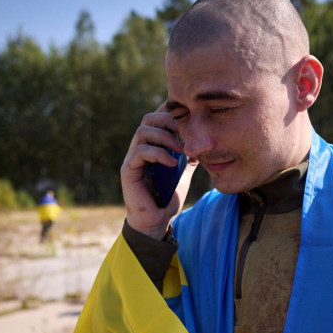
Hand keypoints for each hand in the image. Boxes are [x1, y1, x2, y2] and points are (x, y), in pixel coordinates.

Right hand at [121, 103, 196, 238]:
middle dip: (168, 120)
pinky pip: (140, 152)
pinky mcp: (128, 170)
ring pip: (143, 132)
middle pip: (148, 119)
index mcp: (152, 145)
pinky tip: (173, 164)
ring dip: (165, 137)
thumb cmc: (168, 197)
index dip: (169, 111)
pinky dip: (159, 154)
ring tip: (181, 149)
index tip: (187, 114)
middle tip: (185, 133)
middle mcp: (139, 148)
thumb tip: (203, 144)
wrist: (157, 220)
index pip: (157, 119)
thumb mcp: (184, 173)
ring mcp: (132, 158)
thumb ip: (189, 158)